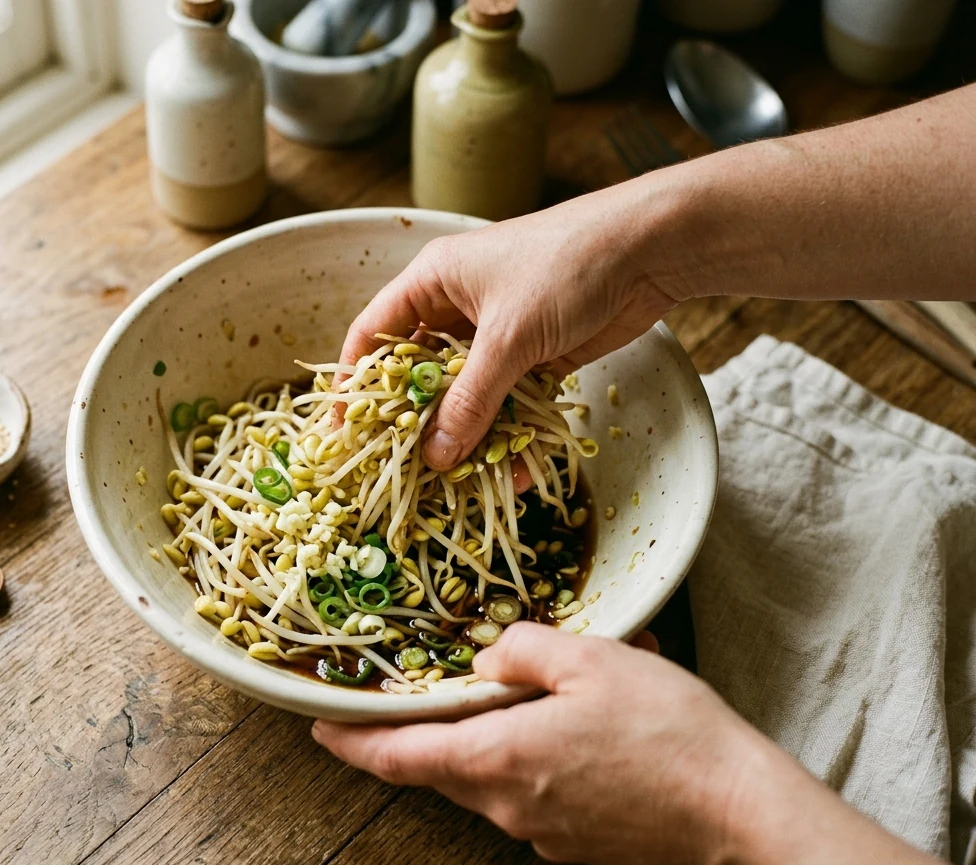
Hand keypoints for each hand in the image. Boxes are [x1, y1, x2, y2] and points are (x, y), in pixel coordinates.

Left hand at [312, 622, 762, 864]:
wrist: (738, 808)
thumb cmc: (667, 730)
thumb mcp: (590, 658)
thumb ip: (522, 648)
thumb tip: (489, 658)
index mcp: (497, 759)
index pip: (397, 757)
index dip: (352, 741)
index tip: (320, 725)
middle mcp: (507, 805)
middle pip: (438, 768)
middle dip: (422, 731)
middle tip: (420, 690)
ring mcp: (540, 829)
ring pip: (484, 779)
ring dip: (481, 740)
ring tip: (515, 694)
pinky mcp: (573, 838)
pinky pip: (526, 792)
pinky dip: (524, 757)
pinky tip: (568, 725)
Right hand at [340, 183, 690, 470]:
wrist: (652, 249)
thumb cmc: (566, 268)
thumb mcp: (507, 338)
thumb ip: (470, 401)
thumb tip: (436, 457)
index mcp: (434, 282)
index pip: (374, 334)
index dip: (354, 382)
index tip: (342, 431)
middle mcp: (459, 307)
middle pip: (421, 374)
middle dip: (415, 422)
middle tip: (402, 470)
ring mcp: (499, 334)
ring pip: (468, 395)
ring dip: (467, 437)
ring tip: (458, 484)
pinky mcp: (537, 356)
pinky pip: (511, 404)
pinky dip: (511, 435)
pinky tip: (516, 473)